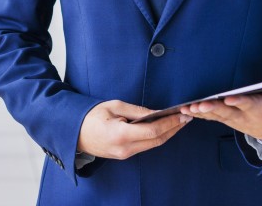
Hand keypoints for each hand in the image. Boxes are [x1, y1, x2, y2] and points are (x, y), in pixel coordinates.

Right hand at [77, 100, 191, 159]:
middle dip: (174, 129)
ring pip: (153, 145)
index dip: (170, 123)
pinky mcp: (125, 155)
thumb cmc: (91, 116)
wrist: (74, 133)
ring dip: (167, 133)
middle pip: (157, 140)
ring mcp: (125, 154)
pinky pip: (145, 146)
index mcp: (121, 134)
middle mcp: (125, 148)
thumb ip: (136, 110)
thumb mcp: (113, 106)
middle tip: (187, 117)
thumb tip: (156, 112)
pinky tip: (164, 128)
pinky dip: (157, 137)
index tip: (181, 114)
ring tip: (179, 122)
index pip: (153, 130)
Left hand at [180, 80, 261, 139]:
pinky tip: (184, 110)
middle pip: (226, 112)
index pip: (248, 104)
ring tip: (186, 108)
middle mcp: (242, 115)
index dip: (238, 102)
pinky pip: (209, 117)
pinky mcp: (224, 118)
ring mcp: (232, 118)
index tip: (229, 99)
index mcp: (258, 109)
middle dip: (212, 109)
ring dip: (200, 112)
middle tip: (199, 105)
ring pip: (214, 116)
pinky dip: (197, 114)